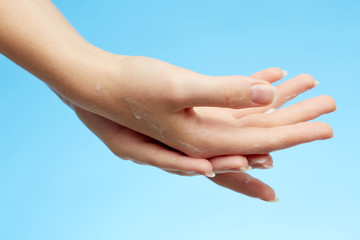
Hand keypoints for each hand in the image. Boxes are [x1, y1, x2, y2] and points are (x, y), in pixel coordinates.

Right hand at [63, 56, 332, 159]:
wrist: (94, 86)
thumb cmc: (129, 85)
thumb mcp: (177, 87)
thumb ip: (225, 93)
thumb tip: (270, 97)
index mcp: (202, 143)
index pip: (260, 143)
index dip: (296, 134)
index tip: (326, 129)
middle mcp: (201, 143)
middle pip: (258, 138)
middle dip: (293, 125)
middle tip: (326, 115)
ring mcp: (195, 129)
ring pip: (246, 122)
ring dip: (275, 109)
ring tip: (304, 93)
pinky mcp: (189, 113)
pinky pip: (229, 107)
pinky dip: (251, 94)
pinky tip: (268, 81)